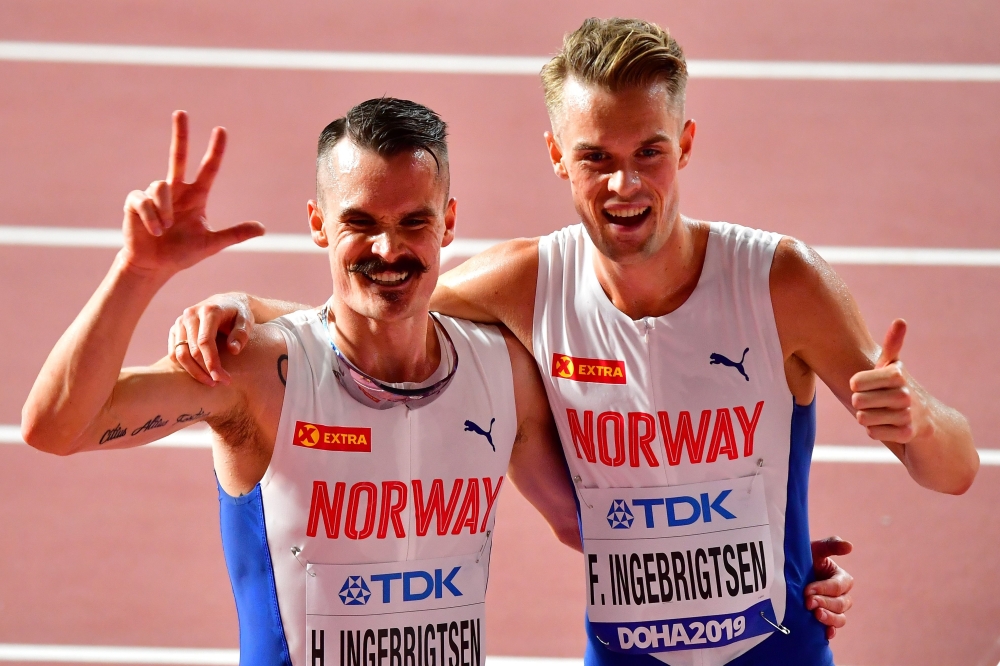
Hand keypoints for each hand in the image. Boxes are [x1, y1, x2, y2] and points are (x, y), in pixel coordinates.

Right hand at [121, 111, 263, 275]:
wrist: (154, 265)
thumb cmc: (182, 254)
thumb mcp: (211, 244)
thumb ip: (234, 234)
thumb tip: (262, 229)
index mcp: (196, 197)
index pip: (208, 169)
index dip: (215, 151)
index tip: (221, 130)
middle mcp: (176, 190)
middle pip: (178, 156)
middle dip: (180, 134)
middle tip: (182, 112)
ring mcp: (154, 194)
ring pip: (160, 187)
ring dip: (163, 211)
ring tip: (164, 230)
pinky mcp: (136, 201)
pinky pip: (144, 200)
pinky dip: (150, 217)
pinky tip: (153, 230)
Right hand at [168, 293, 254, 385]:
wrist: (226, 302)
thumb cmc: (238, 314)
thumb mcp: (246, 321)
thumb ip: (241, 334)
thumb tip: (233, 350)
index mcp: (209, 311)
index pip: (205, 341)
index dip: (211, 362)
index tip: (221, 378)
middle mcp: (190, 315)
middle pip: (192, 350)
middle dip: (205, 370)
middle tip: (221, 383)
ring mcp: (180, 322)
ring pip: (179, 354)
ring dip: (193, 372)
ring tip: (210, 382)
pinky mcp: (174, 329)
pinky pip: (173, 352)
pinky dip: (184, 366)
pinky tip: (200, 373)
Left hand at [805, 536, 853, 638]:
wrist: (784, 572)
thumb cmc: (802, 558)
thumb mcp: (814, 549)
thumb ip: (830, 545)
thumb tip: (849, 546)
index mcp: (840, 578)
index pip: (839, 586)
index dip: (825, 588)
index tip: (808, 590)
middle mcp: (840, 595)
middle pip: (842, 604)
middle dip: (825, 603)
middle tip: (808, 603)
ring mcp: (833, 609)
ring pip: (840, 618)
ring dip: (830, 618)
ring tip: (816, 615)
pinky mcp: (825, 620)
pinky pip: (833, 629)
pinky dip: (831, 631)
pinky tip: (825, 633)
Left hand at [850, 319, 923, 442]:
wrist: (926, 418)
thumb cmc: (898, 388)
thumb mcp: (893, 366)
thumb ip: (892, 345)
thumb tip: (901, 320)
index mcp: (897, 374)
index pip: (856, 382)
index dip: (856, 385)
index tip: (861, 383)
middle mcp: (904, 394)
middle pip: (857, 401)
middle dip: (860, 402)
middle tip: (873, 400)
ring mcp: (907, 415)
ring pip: (863, 418)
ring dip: (866, 417)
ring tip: (880, 412)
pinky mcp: (907, 433)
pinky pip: (872, 433)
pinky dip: (875, 430)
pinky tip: (887, 425)